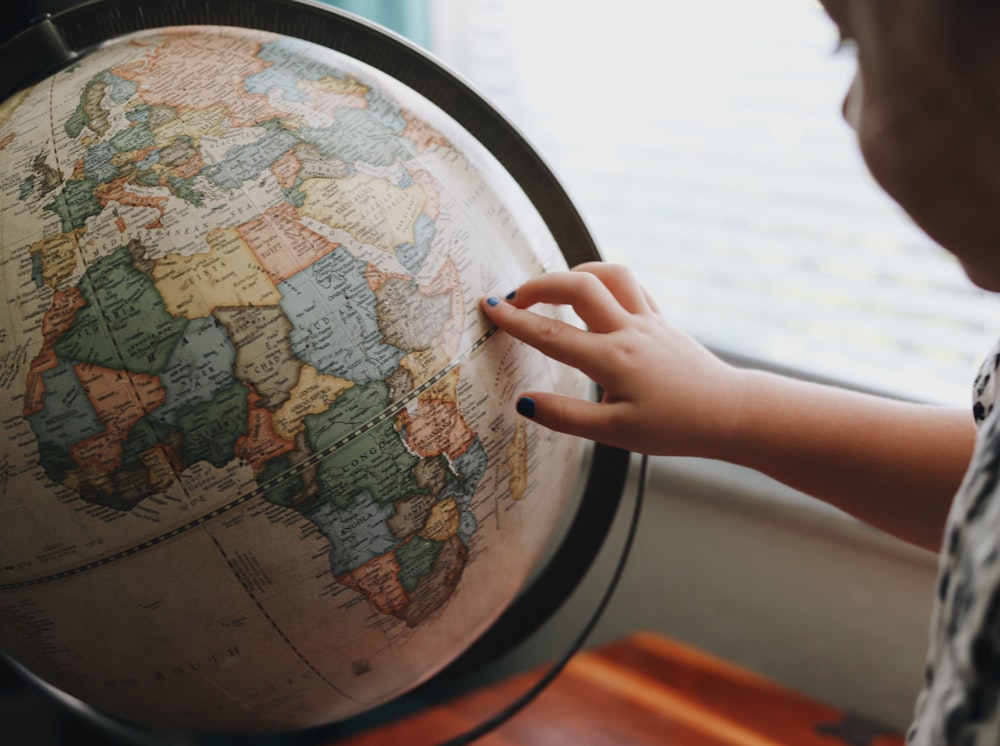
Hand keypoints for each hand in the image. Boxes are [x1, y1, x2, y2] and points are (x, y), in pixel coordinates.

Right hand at [480, 263, 747, 456]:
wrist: (729, 413)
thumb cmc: (675, 428)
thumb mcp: (615, 434)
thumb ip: (566, 417)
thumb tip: (524, 403)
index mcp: (612, 359)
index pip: (551, 334)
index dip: (515, 320)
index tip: (490, 308)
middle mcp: (628, 331)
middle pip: (577, 286)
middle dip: (539, 285)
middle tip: (514, 298)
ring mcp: (648, 320)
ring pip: (609, 274)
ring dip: (576, 273)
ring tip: (553, 290)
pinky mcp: (662, 320)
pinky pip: (631, 286)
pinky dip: (606, 282)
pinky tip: (595, 296)